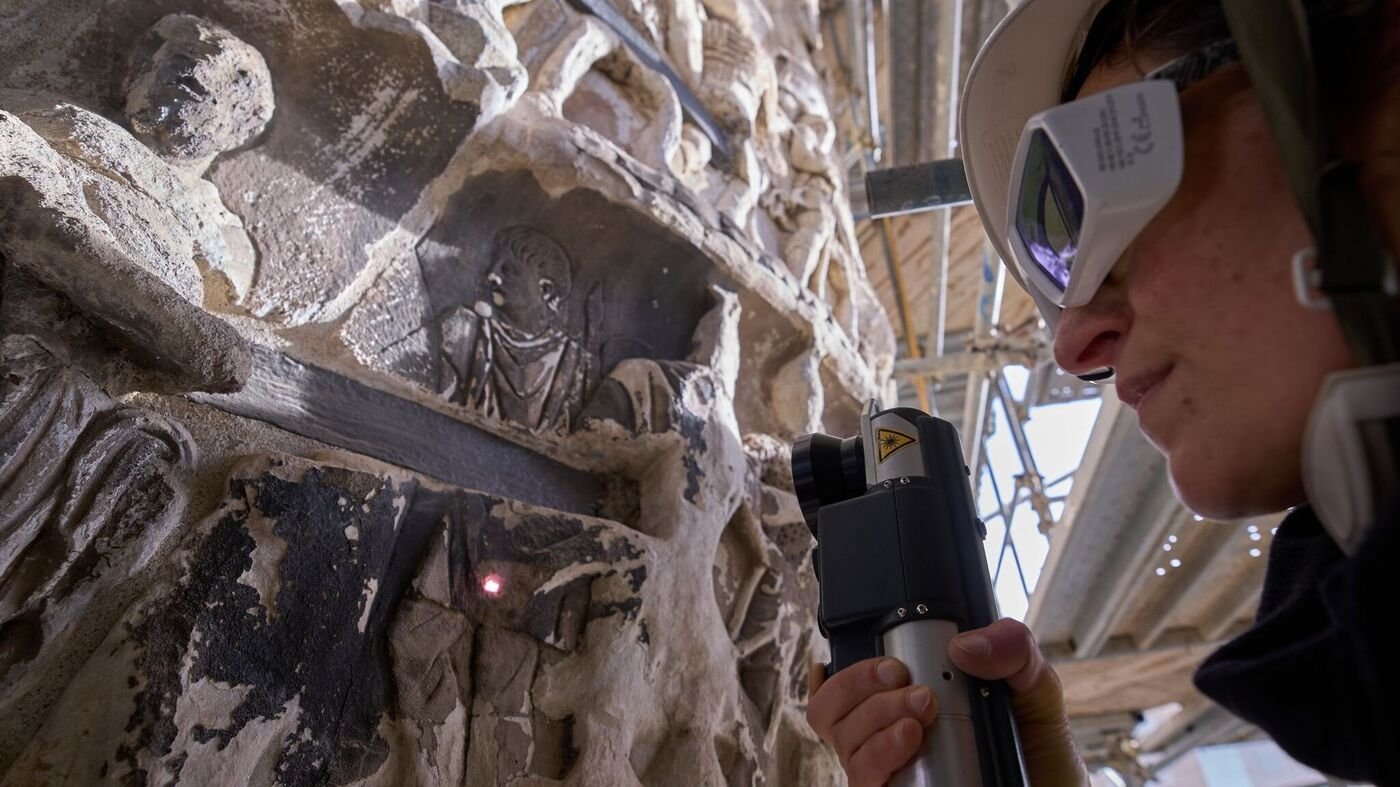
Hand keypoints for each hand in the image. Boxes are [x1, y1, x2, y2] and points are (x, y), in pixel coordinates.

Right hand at [806, 618, 1086, 786]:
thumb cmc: (1035, 745)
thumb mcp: (1033, 687)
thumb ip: (1011, 650)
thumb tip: (963, 645)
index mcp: (904, 702)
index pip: (846, 684)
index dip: (854, 671)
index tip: (896, 665)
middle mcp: (887, 738)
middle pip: (830, 713)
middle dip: (862, 689)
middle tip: (918, 691)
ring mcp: (892, 773)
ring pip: (845, 747)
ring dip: (875, 723)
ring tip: (920, 719)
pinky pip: (863, 782)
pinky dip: (879, 758)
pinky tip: (910, 744)